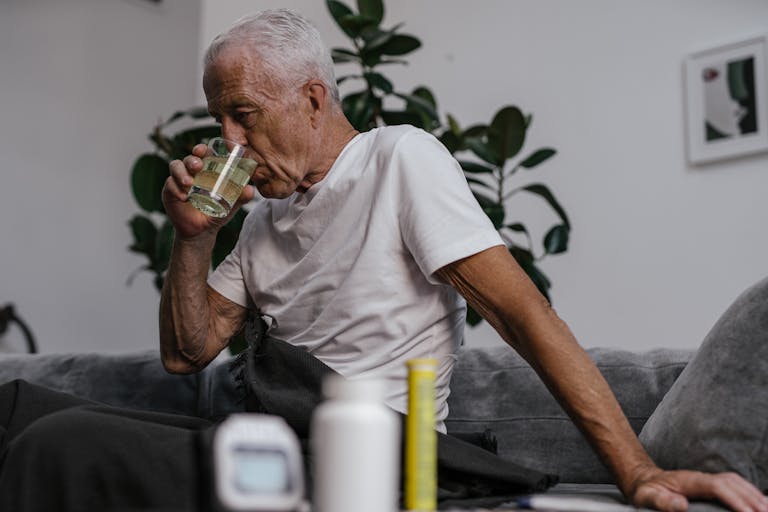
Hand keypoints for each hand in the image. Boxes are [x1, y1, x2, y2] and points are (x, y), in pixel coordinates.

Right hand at [162, 143, 255, 239]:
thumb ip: (241, 197)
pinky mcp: (169, 191)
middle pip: (188, 158)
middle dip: (192, 159)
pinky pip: (169, 185)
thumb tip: (251, 189)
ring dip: (181, 173)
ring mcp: (179, 180)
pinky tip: (183, 197)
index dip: (202, 149)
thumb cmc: (217, 212)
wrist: (202, 230)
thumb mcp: (231, 205)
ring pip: (175, 166)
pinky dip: (176, 189)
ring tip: (189, 184)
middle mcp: (192, 172)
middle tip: (198, 166)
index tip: (204, 149)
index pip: (203, 154)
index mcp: (207, 170)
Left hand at [629, 467, 767, 511]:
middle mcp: (700, 477)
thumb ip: (663, 501)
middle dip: (751, 498)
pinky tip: (757, 501)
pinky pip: (733, 485)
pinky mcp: (709, 484)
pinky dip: (748, 492)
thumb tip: (682, 505)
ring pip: (735, 482)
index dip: (735, 499)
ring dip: (753, 494)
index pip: (718, 487)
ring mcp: (706, 479)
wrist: (643, 479)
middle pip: (732, 483)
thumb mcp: (647, 497)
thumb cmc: (646, 491)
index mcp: (688, 480)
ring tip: (767, 508)